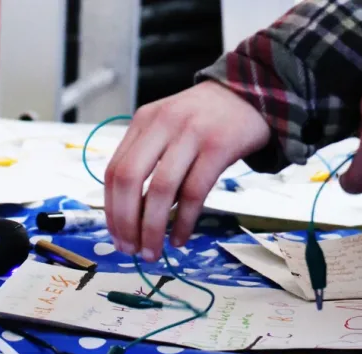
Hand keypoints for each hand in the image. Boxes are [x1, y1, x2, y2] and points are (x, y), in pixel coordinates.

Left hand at [104, 81, 269, 260]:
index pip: (114, 171)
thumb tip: (131, 212)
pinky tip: (180, 239)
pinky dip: (184, 222)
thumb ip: (149, 159)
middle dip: (125, 222)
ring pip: (160, 190)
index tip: (116, 236)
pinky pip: (194, 193)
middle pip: (130, 180)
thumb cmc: (205, 119)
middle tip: (130, 249)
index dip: (111, 209)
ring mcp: (191, 134)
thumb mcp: (168, 127)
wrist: (250, 94)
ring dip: (152, 228)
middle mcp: (163, 124)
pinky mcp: (218, 147)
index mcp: (144, 121)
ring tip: (152, 251)